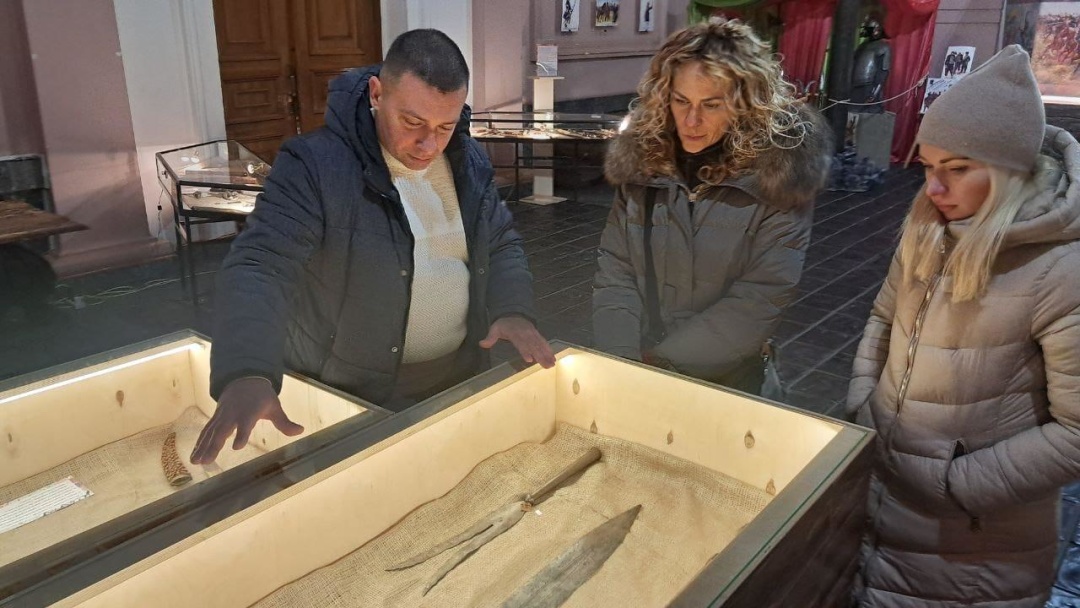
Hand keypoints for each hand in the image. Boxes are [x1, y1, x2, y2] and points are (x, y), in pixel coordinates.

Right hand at [190, 377, 304, 463]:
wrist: (244, 378)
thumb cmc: (261, 396)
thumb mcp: (274, 407)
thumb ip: (284, 422)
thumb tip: (300, 431)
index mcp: (249, 412)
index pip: (245, 424)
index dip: (241, 434)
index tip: (237, 446)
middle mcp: (233, 414)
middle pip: (222, 430)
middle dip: (214, 445)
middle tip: (207, 461)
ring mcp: (222, 415)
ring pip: (211, 432)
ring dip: (203, 447)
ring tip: (196, 462)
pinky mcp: (216, 417)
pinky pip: (207, 430)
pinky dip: (199, 442)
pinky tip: (194, 455)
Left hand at [479, 316, 555, 367]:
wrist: (513, 313)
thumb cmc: (504, 324)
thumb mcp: (495, 329)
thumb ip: (490, 338)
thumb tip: (481, 344)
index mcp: (515, 333)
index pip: (521, 343)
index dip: (525, 351)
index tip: (530, 359)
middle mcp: (526, 334)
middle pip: (534, 346)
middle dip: (540, 356)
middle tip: (546, 366)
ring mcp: (533, 334)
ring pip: (541, 345)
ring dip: (547, 354)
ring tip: (552, 363)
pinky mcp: (537, 335)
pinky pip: (544, 342)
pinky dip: (549, 349)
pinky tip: (553, 357)